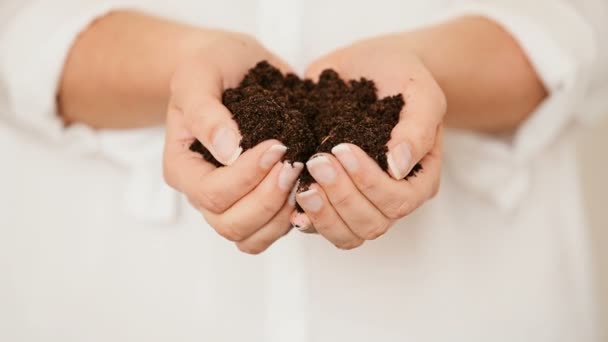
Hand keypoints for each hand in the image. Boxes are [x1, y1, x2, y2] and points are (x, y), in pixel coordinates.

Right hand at [163, 31, 301, 253]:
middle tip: (293, 163)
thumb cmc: (213, 66)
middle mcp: (204, 192)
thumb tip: (227, 151)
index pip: (211, 194)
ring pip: (252, 238)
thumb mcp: (199, 75)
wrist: (236, 65)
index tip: (276, 144)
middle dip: (268, 199)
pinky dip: (292, 219)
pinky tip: (306, 189)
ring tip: (300, 176)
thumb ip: (205, 111)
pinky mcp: (259, 202)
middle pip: (231, 225)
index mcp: (183, 167)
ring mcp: (232, 201)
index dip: (247, 176)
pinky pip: (272, 231)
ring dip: (282, 214)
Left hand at [292, 34, 445, 248]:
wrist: (370, 65)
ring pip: (346, 235)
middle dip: (341, 196)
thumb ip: (417, 128)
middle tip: (318, 160)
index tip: (342, 148)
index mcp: (418, 178)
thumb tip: (398, 168)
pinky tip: (290, 199)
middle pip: (370, 224)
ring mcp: (360, 200)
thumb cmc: (401, 76)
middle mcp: (391, 198)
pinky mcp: (331, 197)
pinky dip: (304, 217)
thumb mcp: (421, 92)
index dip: (369, 183)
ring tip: (303, 184)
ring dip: (322, 213)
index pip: (398, 201)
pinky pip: (320, 225)